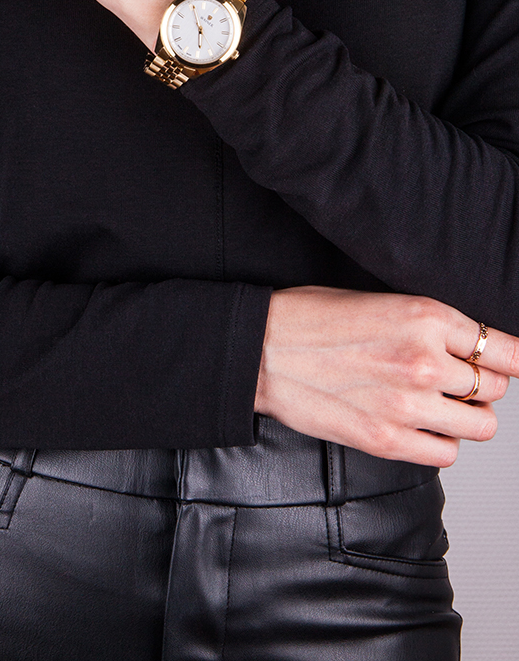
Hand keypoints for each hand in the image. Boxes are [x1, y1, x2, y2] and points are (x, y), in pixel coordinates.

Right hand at [255, 286, 515, 465]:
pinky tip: (417, 426)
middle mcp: (423, 360)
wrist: (261, 349)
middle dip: (480, 385)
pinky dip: (439, 443)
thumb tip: (474, 349)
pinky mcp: (387, 440)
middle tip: (455, 381)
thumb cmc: (311, 318)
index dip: (513, 359)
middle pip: (495, 387)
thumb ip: (430, 325)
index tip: (512, 365)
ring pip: (481, 425)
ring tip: (437, 405)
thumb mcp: (381, 300)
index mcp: (424, 316)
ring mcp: (407, 404)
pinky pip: (446, 454)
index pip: (504, 349)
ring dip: (465, 417)